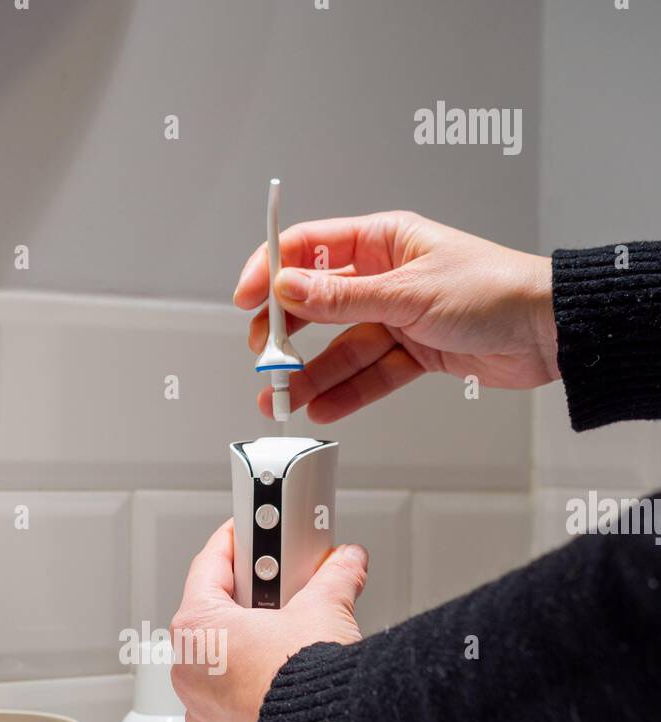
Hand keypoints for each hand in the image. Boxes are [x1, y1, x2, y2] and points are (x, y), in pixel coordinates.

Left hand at [170, 521, 367, 721]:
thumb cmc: (309, 684)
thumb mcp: (325, 610)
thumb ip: (333, 578)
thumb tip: (345, 563)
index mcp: (198, 630)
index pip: (210, 567)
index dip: (236, 543)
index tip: (248, 535)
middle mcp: (189, 673)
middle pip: (213, 621)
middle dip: (248, 604)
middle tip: (280, 590)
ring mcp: (202, 714)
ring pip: (219, 670)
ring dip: (247, 654)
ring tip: (288, 645)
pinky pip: (229, 711)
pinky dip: (250, 697)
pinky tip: (283, 690)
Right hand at [234, 210, 558, 422]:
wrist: (548, 332)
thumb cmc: (495, 290)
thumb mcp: (409, 292)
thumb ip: (343, 298)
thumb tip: (288, 288)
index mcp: (383, 239)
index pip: (309, 248)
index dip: (271, 272)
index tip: (246, 300)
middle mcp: (386, 276)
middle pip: (318, 304)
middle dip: (287, 333)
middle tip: (263, 358)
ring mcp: (398, 316)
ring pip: (341, 346)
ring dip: (311, 374)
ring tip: (282, 398)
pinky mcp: (414, 353)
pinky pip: (369, 374)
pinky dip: (346, 392)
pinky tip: (321, 408)